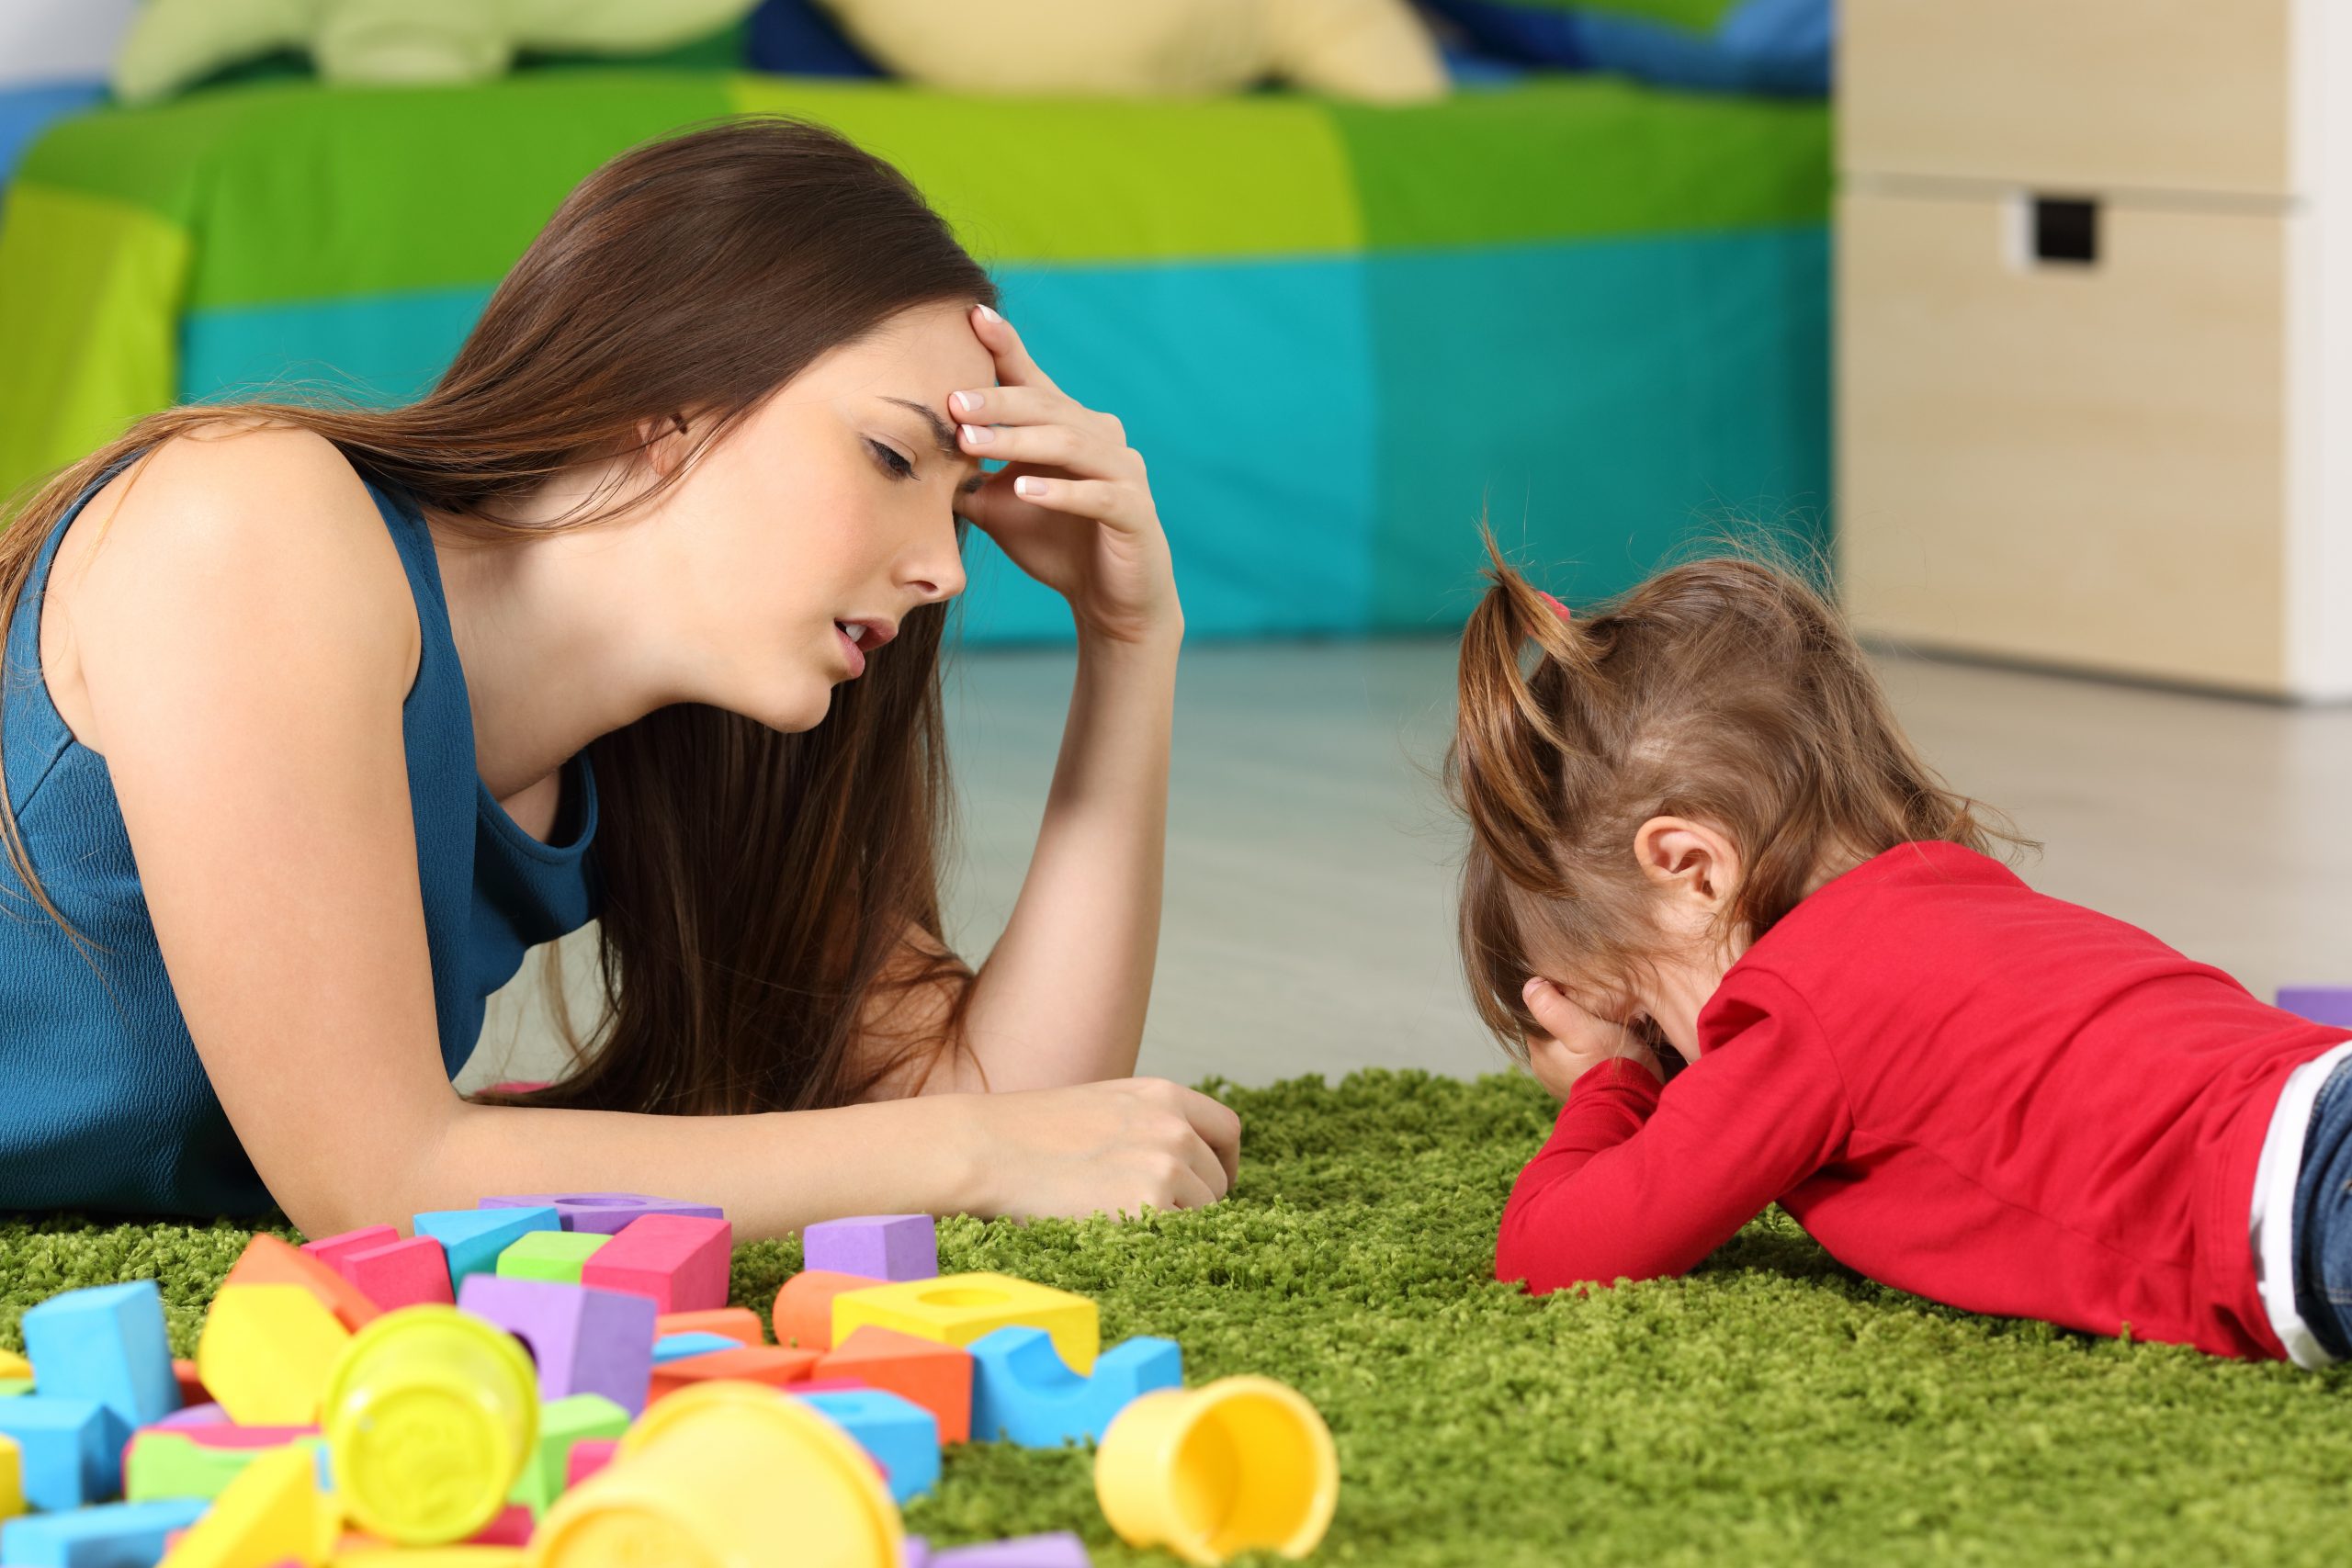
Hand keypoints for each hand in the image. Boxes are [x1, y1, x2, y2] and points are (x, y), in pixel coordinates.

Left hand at [952, 305, 1179, 646]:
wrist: (1110, 601)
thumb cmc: (1056, 545)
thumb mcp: (999, 506)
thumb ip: (967, 476)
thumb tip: (909, 454)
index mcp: (1070, 426)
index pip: (1033, 379)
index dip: (1006, 347)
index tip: (971, 315)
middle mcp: (1101, 437)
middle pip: (1047, 406)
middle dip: (997, 402)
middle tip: (952, 401)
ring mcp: (1124, 472)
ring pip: (1068, 444)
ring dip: (1018, 442)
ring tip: (973, 445)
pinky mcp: (1135, 511)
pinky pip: (1097, 494)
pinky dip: (1060, 491)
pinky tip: (1024, 489)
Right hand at [953, 1077, 1240, 1219]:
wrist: (986, 1149)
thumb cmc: (1027, 1134)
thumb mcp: (1100, 1105)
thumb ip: (1145, 1125)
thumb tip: (1176, 1164)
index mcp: (1162, 1095)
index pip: (1226, 1129)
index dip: (1222, 1163)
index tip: (1208, 1184)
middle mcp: (1173, 1127)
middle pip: (1216, 1181)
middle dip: (1192, 1202)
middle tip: (1145, 1216)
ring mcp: (1165, 1166)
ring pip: (1200, 1215)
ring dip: (1172, 1226)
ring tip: (1117, 1222)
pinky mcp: (1148, 1207)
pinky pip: (1177, 1239)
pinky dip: (1155, 1245)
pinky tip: (1116, 1235)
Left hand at [1521, 977, 1658, 1100]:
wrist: (1634, 1110)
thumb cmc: (1612, 1066)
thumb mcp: (1584, 1029)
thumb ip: (1553, 1008)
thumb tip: (1530, 985)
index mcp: (1539, 1049)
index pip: (1537, 1012)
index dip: (1556, 997)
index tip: (1580, 995)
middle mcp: (1544, 1066)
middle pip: (1552, 1028)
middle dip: (1571, 1018)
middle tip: (1599, 1012)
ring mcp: (1559, 1080)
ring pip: (1567, 1045)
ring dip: (1582, 1036)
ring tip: (1607, 1030)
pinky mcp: (1579, 1088)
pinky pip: (1580, 1062)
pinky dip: (1590, 1054)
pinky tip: (1608, 1050)